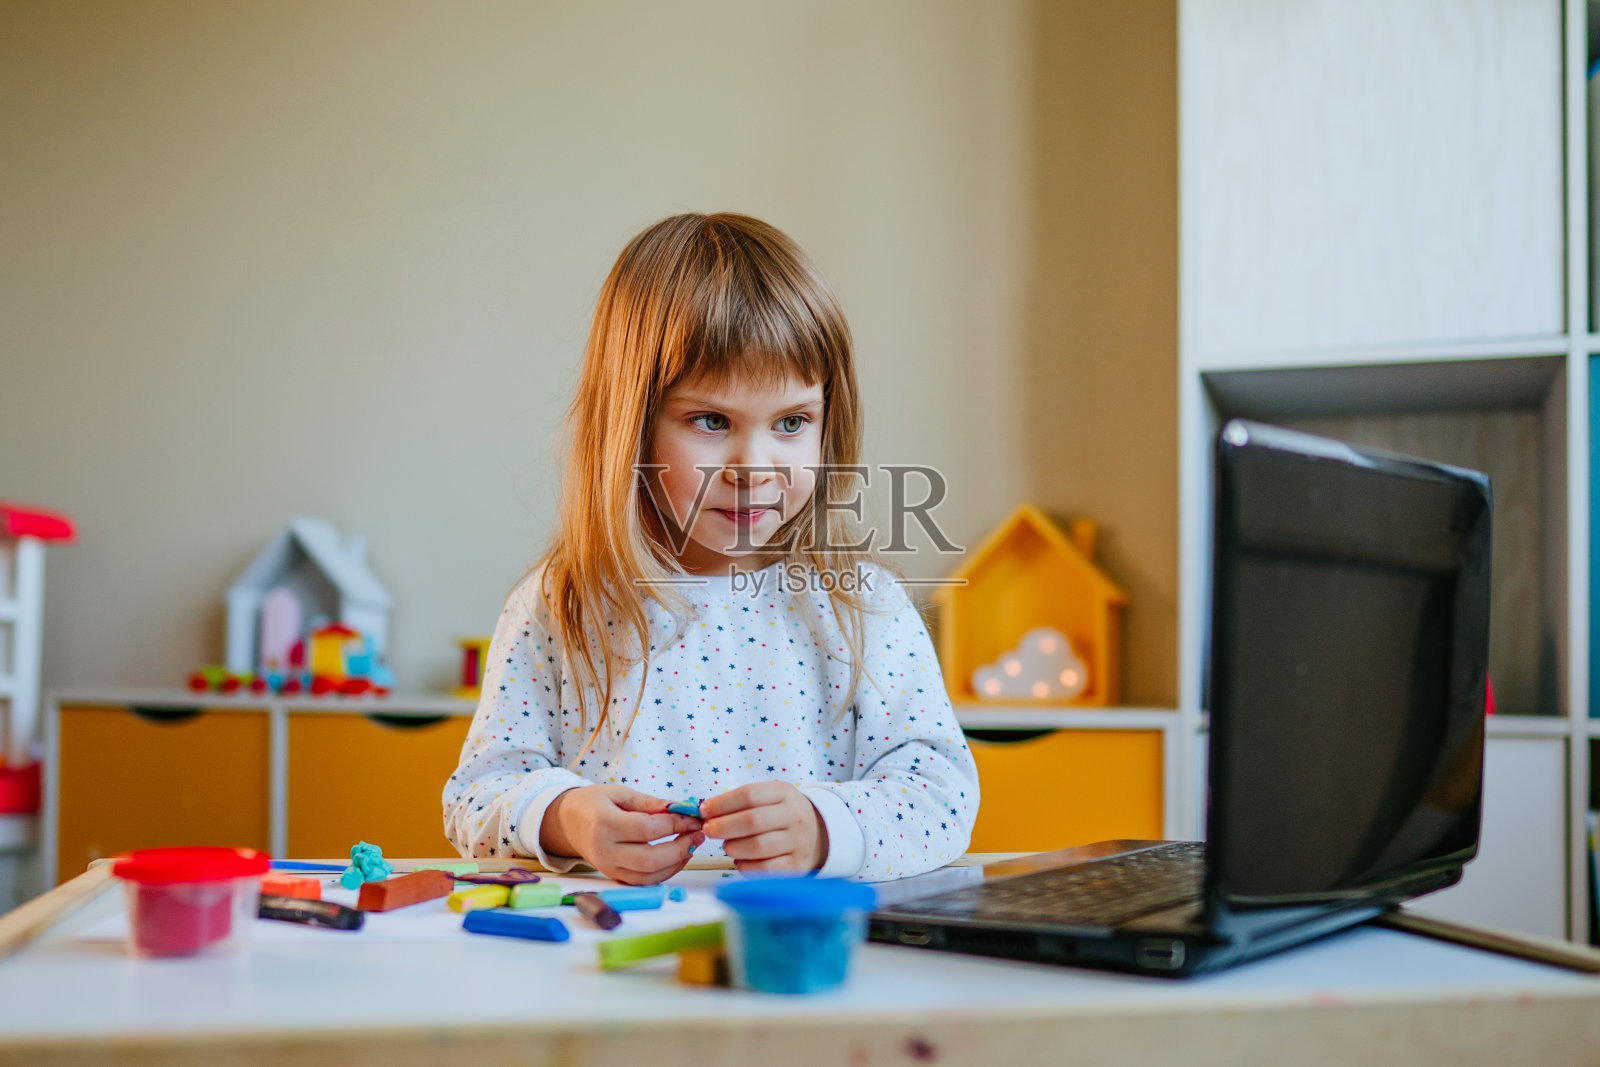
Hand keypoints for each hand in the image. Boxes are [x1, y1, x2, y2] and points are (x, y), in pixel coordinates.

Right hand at [540, 785, 703, 884]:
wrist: (567, 823)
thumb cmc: (594, 803)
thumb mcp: (619, 793)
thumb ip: (649, 803)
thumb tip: (680, 808)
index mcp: (603, 824)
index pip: (646, 829)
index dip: (675, 824)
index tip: (693, 817)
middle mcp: (605, 851)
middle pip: (649, 859)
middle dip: (680, 848)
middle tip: (698, 834)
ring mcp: (608, 868)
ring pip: (649, 876)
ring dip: (677, 862)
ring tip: (692, 844)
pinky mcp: (614, 877)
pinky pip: (644, 881)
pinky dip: (665, 872)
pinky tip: (679, 857)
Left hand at [701, 781, 827, 872]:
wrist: (817, 835)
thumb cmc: (780, 815)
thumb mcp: (769, 797)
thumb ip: (740, 802)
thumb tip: (705, 811)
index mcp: (785, 793)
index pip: (749, 795)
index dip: (722, 803)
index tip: (704, 810)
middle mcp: (795, 816)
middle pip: (752, 821)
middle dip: (723, 826)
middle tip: (708, 830)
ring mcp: (797, 842)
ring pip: (758, 846)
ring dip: (733, 847)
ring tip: (726, 845)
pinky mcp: (796, 866)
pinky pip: (764, 869)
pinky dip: (745, 865)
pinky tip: (739, 860)